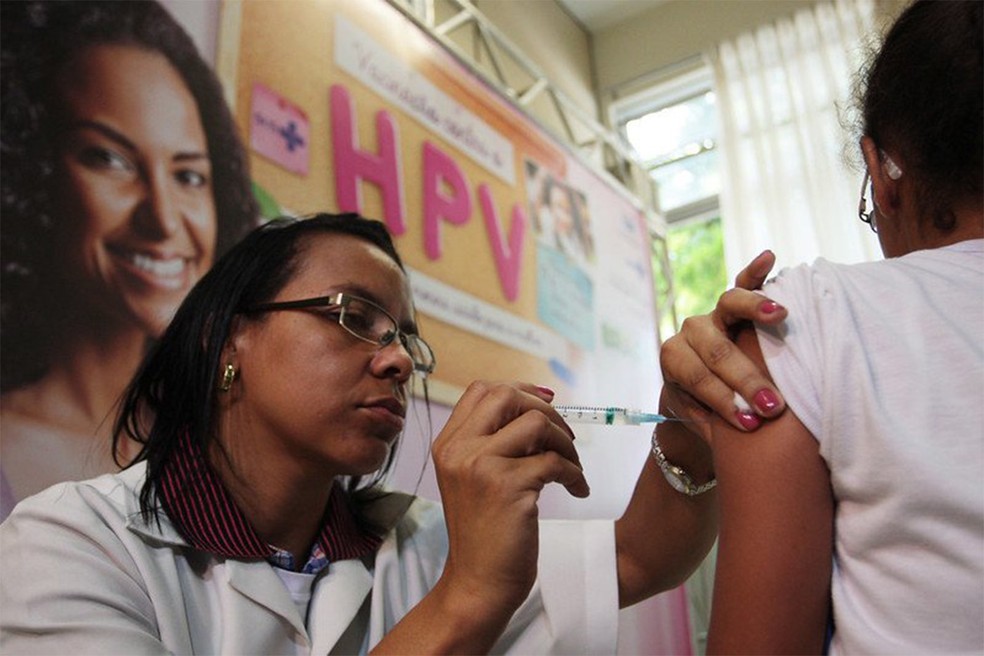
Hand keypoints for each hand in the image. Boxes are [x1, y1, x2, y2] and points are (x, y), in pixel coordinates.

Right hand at [431, 381, 587, 616]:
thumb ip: (491, 442)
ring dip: (564, 443)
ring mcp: (480, 466)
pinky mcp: (507, 487)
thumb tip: (539, 402)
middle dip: (545, 410)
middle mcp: (459, 450)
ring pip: (536, 423)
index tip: (545, 405)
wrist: (477, 584)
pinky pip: (554, 461)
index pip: (481, 390)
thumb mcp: (472, 479)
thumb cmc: (484, 533)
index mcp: (448, 445)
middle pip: (507, 395)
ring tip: (571, 468)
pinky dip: (575, 473)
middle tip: (562, 438)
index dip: (519, 391)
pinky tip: (577, 490)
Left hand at [659, 250, 787, 431]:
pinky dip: (755, 271)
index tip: (750, 423)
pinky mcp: (733, 305)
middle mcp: (690, 332)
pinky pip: (743, 283)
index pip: (699, 378)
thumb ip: (720, 424)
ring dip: (756, 311)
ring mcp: (712, 314)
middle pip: (717, 350)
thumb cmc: (705, 412)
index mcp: (674, 360)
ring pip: (730, 307)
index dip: (723, 400)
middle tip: (773, 404)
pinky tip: (769, 258)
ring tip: (780, 315)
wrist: (697, 394)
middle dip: (745, 378)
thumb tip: (754, 430)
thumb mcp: (704, 422)